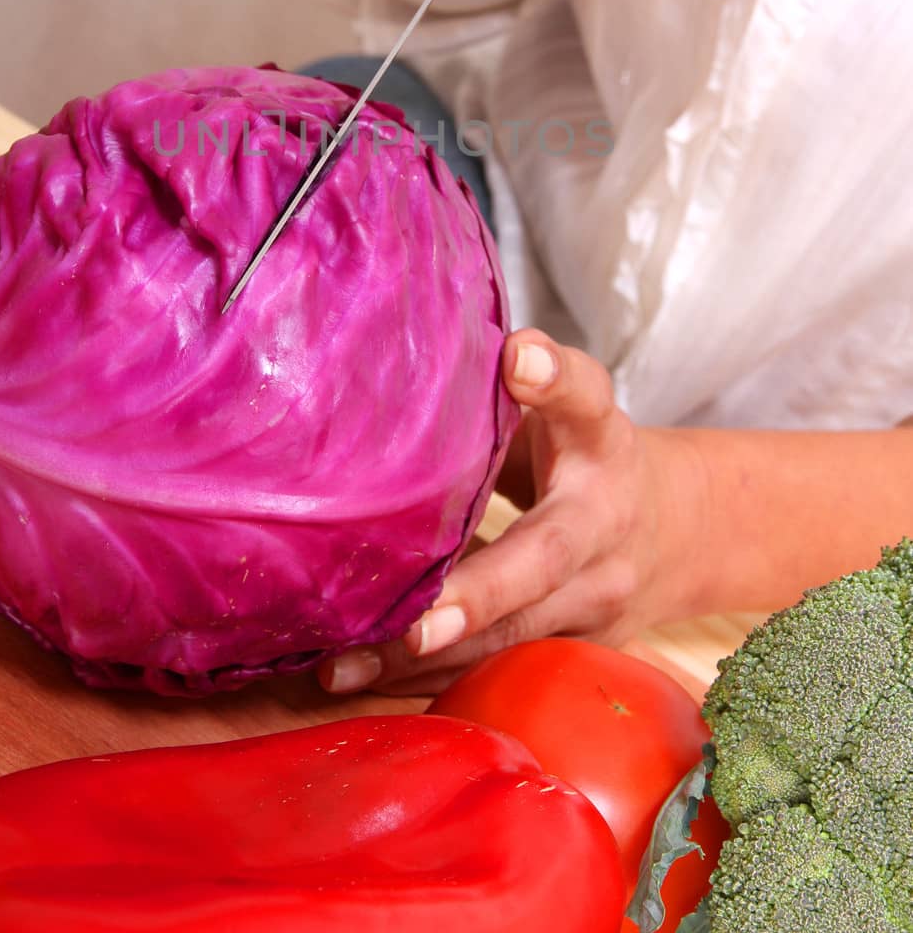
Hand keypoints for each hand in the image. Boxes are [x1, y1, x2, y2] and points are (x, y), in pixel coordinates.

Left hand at [319, 329, 705, 697]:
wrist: (679, 533)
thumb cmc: (587, 455)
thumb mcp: (565, 406)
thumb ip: (513, 383)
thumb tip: (428, 339)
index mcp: (600, 442)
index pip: (585, 398)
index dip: (554, 377)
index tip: (520, 359)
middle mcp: (603, 527)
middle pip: (544, 561)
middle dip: (479, 595)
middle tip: (416, 622)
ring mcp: (593, 603)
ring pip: (509, 637)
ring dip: (424, 658)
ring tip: (343, 665)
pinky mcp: (568, 653)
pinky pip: (494, 670)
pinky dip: (424, 682)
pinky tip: (354, 678)